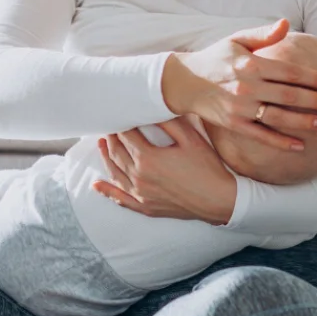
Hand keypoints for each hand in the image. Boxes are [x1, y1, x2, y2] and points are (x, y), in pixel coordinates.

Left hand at [92, 118, 237, 224]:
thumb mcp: (191, 139)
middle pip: (117, 153)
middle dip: (112, 138)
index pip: (127, 136)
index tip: (120, 114)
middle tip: (110, 126)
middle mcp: (139, 176)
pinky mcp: (145, 206)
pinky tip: (97, 185)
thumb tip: (154, 109)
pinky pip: (121, 198)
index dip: (122, 124)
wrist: (219, 200)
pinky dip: (107, 191)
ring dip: (106, 157)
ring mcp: (140, 194)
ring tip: (102, 145)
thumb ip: (169, 123)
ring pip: (115, 173)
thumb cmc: (207, 168)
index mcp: (147, 158)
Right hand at [160, 18, 316, 150]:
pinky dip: (280, 142)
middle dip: (316, 100)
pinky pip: (261, 136)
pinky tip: (300, 145)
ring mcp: (239, 108)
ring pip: (278, 117)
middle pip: (289, 95)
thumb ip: (264, 35)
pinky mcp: (233, 124)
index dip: (313, 78)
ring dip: (303, 122)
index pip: (290, 72)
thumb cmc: (216, 58)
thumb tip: (287, 23)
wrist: (183, 82)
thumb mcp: (237, 40)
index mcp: (251, 64)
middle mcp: (246, 86)